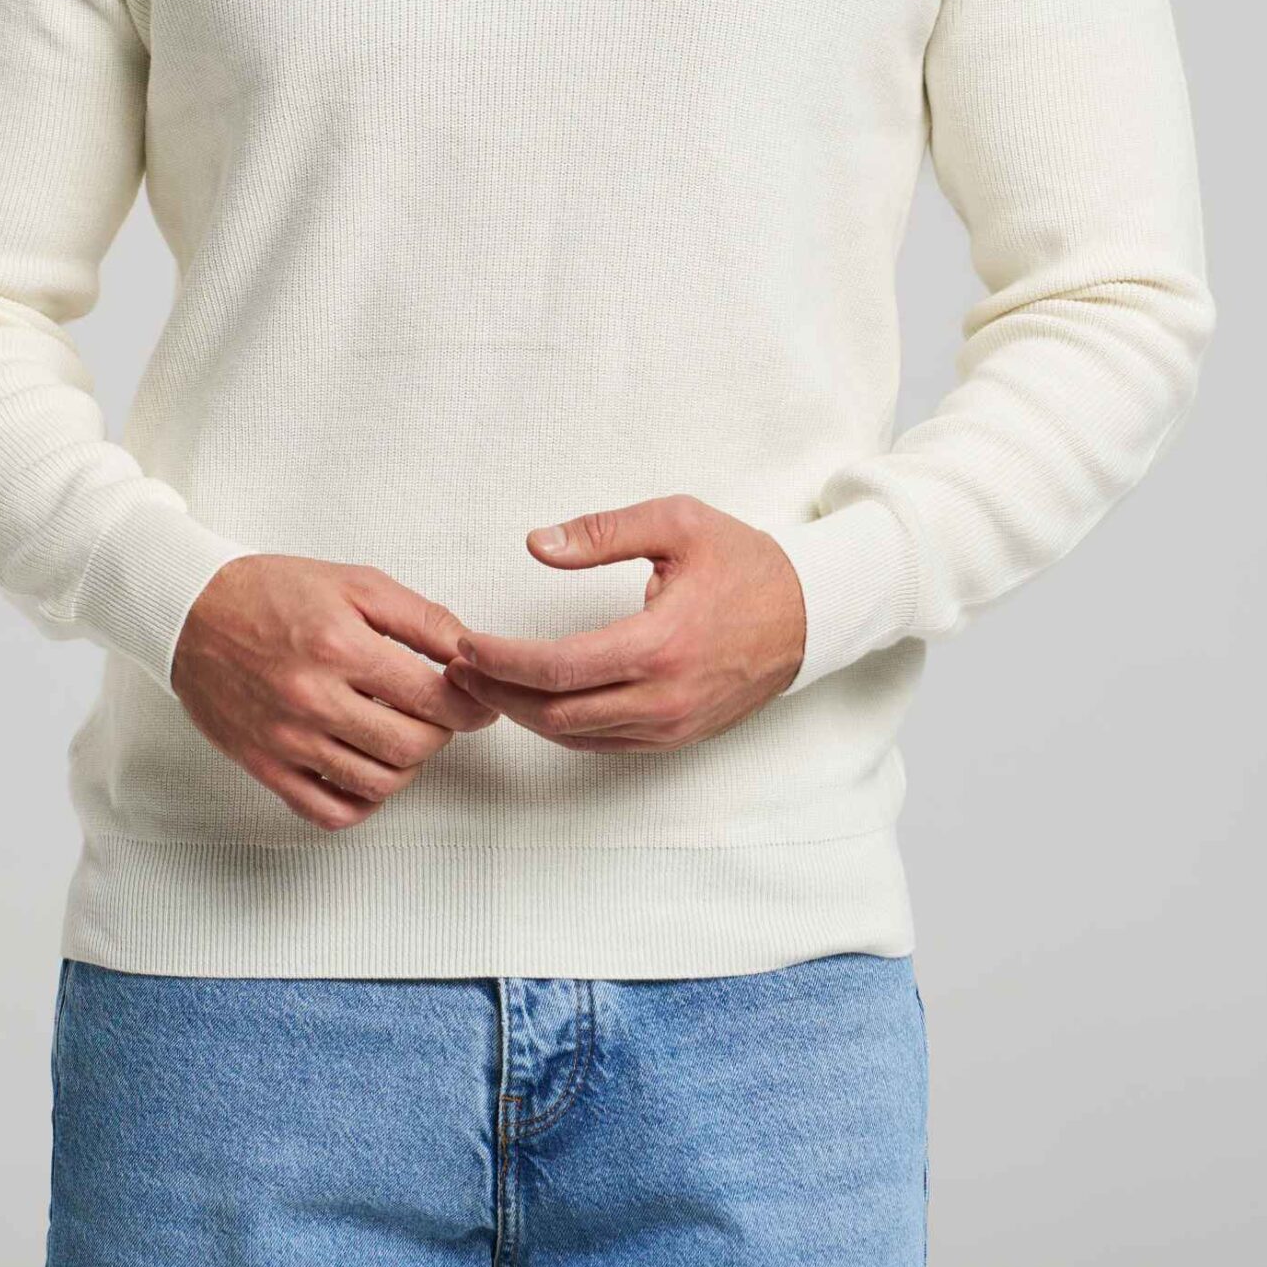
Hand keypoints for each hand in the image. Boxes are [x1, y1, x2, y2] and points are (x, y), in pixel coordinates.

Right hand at [170, 554, 499, 830]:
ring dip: (406, 765)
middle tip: (437, 712)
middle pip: (411, 747)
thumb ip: (420, 617)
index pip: (432, 698)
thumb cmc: (273, 592)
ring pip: (378, 784)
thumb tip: (469, 652)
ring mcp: (287, 739)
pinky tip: (365, 768)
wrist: (191, 611)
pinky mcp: (265, 766)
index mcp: (341, 646)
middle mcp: (313, 698)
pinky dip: (362, 801)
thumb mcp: (354, 583)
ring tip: (400, 733)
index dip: (469, 704)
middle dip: (441, 733)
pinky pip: (329, 812)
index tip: (477, 700)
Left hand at [441, 494, 805, 749]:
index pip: (557, 668)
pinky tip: (533, 700)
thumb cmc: (744, 561)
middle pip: (556, 713)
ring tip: (482, 682)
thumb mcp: (677, 522)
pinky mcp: (677, 737)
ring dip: (522, 713)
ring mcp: (671, 726)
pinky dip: (560, 726)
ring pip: (575, 736)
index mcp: (659, 644)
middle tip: (456, 667)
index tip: (466, 642)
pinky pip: (603, 744)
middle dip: (497, 692)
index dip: (502, 660)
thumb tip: (536, 544)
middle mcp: (664, 698)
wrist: (811, 613)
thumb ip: (601, 532)